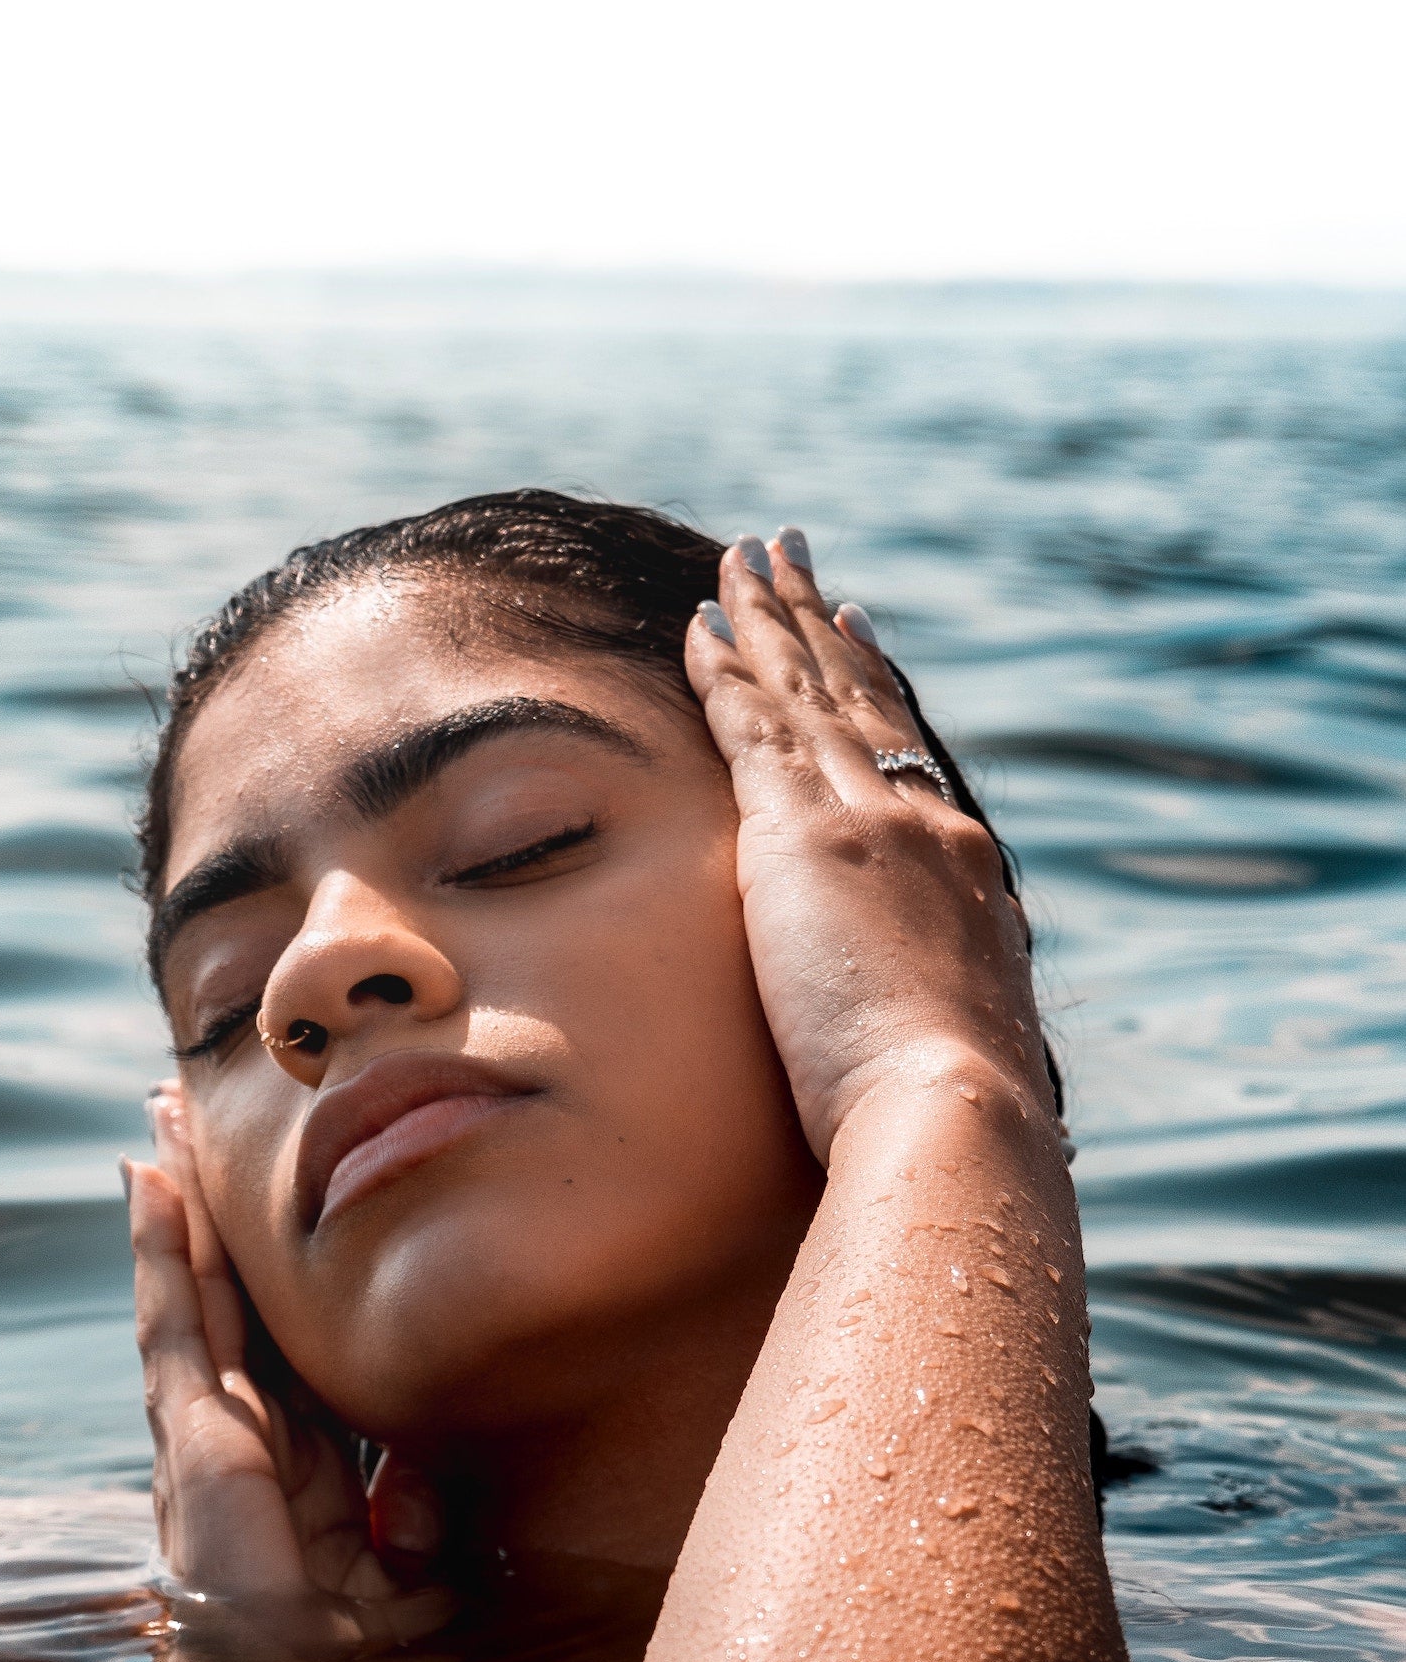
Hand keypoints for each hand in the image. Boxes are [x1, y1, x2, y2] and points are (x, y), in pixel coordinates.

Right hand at [126, 1086, 453, 1661]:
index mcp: (300, 1458)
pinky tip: (149, 1182)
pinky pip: (173, 1322)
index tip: (271, 1197)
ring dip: (180, 1205)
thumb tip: (412, 1478)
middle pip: (230, 1296)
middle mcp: (246, 1432)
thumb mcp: (412, 1572)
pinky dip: (159, 1248)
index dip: (275, 1267)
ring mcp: (207, 1430)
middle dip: (211, 1214)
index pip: (287, 1336)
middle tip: (192, 1121)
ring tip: (163, 1122)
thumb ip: (413, 1514)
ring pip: (193, 1292)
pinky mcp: (189, 1436)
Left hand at [685, 534, 1052, 1159]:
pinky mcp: (803, 836)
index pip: (907, 750)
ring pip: (804, 692)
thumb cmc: (957, 1111)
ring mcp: (866, 820)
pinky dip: (726, 669)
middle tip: (787, 551)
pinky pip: (753, 725)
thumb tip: (945, 1038)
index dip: (873, 681)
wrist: (956, 1106)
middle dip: (816, 619)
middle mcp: (923, 820)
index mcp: (963, 866)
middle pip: (858, 695)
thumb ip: (939, 1007)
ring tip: (738, 556)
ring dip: (767, 618)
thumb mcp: (959, 1039)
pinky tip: (698, 623)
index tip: (850, 623)